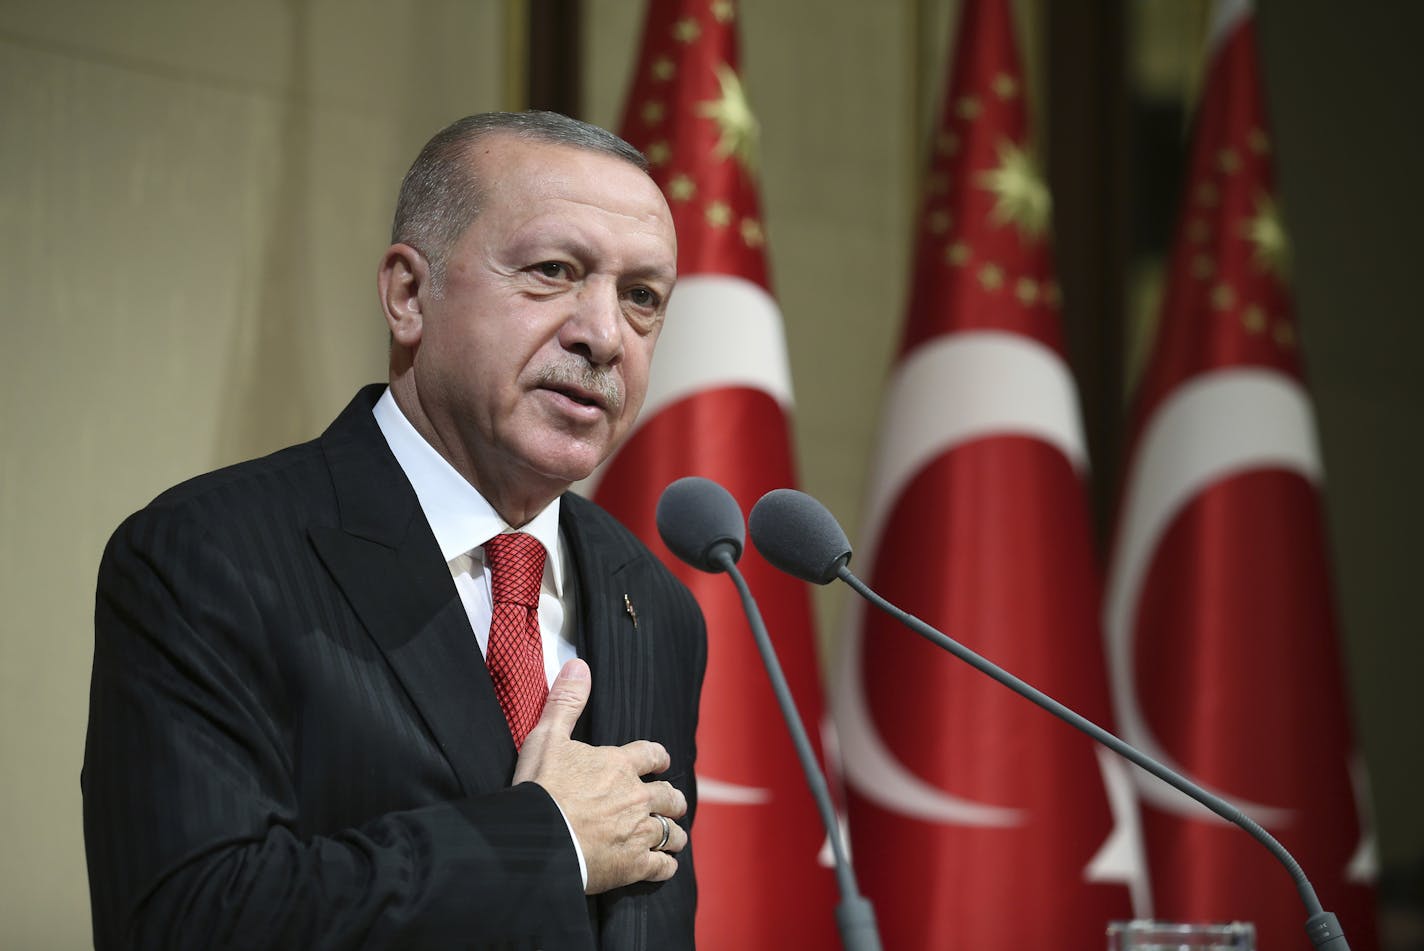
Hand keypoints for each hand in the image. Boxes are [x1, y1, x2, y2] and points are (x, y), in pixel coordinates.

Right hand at [513, 659, 688, 893]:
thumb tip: (579, 665)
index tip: (662, 762)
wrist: (538, 837)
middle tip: (674, 803)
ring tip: (675, 837)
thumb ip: (566, 701)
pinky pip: (662, 866)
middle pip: (669, 796)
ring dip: (674, 833)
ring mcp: (638, 832)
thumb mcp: (548, 737)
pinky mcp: (634, 865)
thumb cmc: (541, 787)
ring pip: (671, 832)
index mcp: (619, 765)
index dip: (658, 758)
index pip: (651, 755)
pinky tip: (665, 866)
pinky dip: (666, 866)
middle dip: (673, 800)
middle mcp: (637, 797)